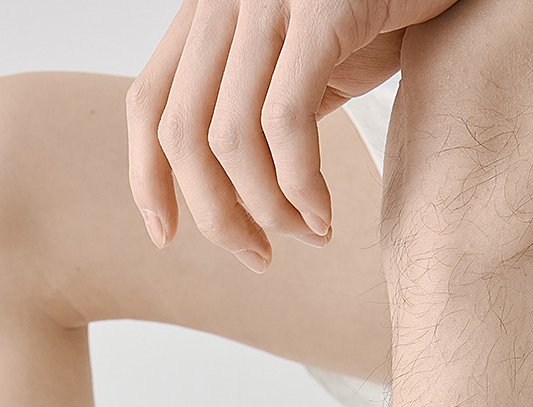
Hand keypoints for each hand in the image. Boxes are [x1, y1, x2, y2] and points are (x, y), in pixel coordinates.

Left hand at [126, 0, 459, 267]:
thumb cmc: (383, 13)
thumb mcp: (305, 63)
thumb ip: (258, 111)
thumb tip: (228, 195)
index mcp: (209, 9)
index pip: (148, 103)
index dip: (148, 178)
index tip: (166, 237)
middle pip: (183, 134)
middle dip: (216, 215)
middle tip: (258, 256)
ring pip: (231, 139)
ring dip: (267, 208)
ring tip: (306, 234)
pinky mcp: (319, 9)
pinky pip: (286, 121)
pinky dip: (300, 184)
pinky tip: (324, 215)